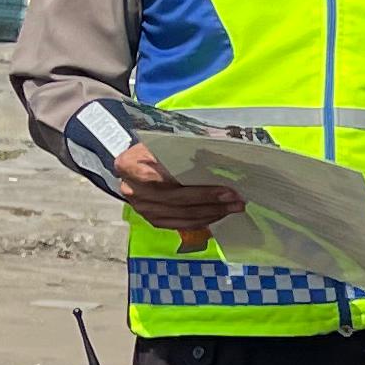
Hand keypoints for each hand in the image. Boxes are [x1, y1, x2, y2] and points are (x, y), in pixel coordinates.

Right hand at [112, 140, 245, 248]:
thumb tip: (222, 142)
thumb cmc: (153, 148)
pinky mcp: (152, 219)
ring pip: (181, 216)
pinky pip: (181, 224)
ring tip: (233, 208)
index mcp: (129, 165)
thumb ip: (188, 142)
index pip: (166, 180)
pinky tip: (219, 215)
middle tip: (236, 200)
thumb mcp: (165, 140)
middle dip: (210, 202)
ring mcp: (141, 208)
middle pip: (176, 201)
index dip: (198, 188)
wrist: (137, 162)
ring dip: (211, 213)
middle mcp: (132, 190)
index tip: (225, 188)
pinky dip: (202, 221)